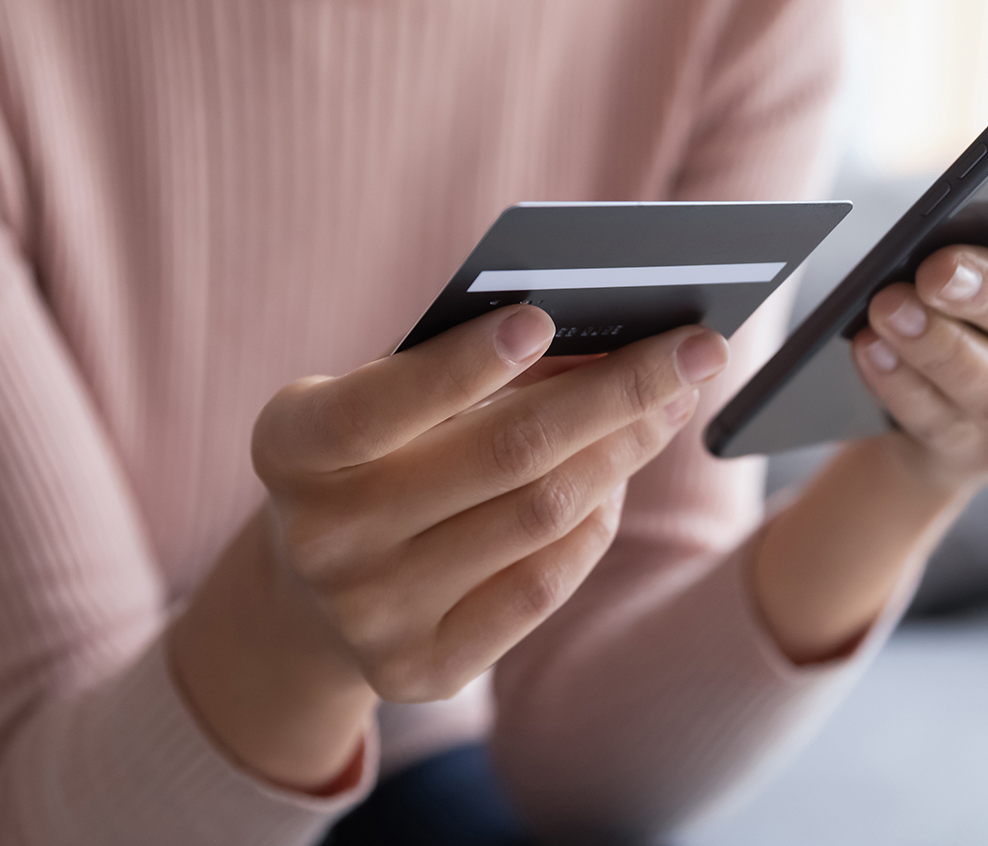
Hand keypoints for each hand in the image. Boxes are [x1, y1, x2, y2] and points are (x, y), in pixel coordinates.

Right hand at [173, 305, 728, 786]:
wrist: (312, 591)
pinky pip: (544, 586)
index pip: (378, 406)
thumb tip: (607, 337)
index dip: (461, 365)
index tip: (543, 319)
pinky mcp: (422, 669)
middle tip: (696, 349)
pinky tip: (619, 476)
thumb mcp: (383, 398)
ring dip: (623, 450)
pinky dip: (596, 522)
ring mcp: (371, 615)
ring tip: (670, 402)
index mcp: (291, 449)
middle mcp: (321, 539)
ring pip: (540, 516)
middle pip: (502, 457)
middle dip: (616, 393)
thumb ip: (464, 367)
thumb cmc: (372, 454)